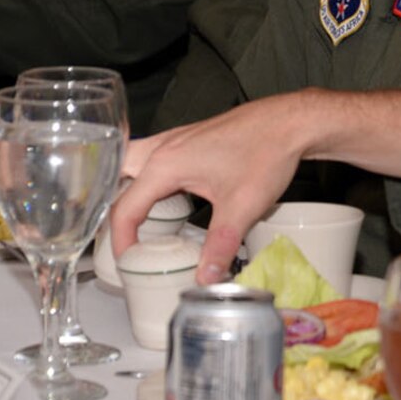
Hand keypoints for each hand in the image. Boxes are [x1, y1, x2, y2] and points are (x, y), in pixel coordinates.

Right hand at [111, 90, 323, 281]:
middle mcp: (163, 147)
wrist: (291, 122)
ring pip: (133, 164)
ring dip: (128, 190)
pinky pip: (154, 159)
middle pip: (115, 178)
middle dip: (109, 207)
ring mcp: (176, 139)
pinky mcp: (190, 138)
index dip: (119, 241)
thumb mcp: (241, 208)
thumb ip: (219, 246)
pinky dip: (148, 180)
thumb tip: (204, 277)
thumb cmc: (267, 154)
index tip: (127, 262)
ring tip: (137, 222)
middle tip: (120, 236)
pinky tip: (166, 197)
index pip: (123, 208)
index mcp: (164, 164)